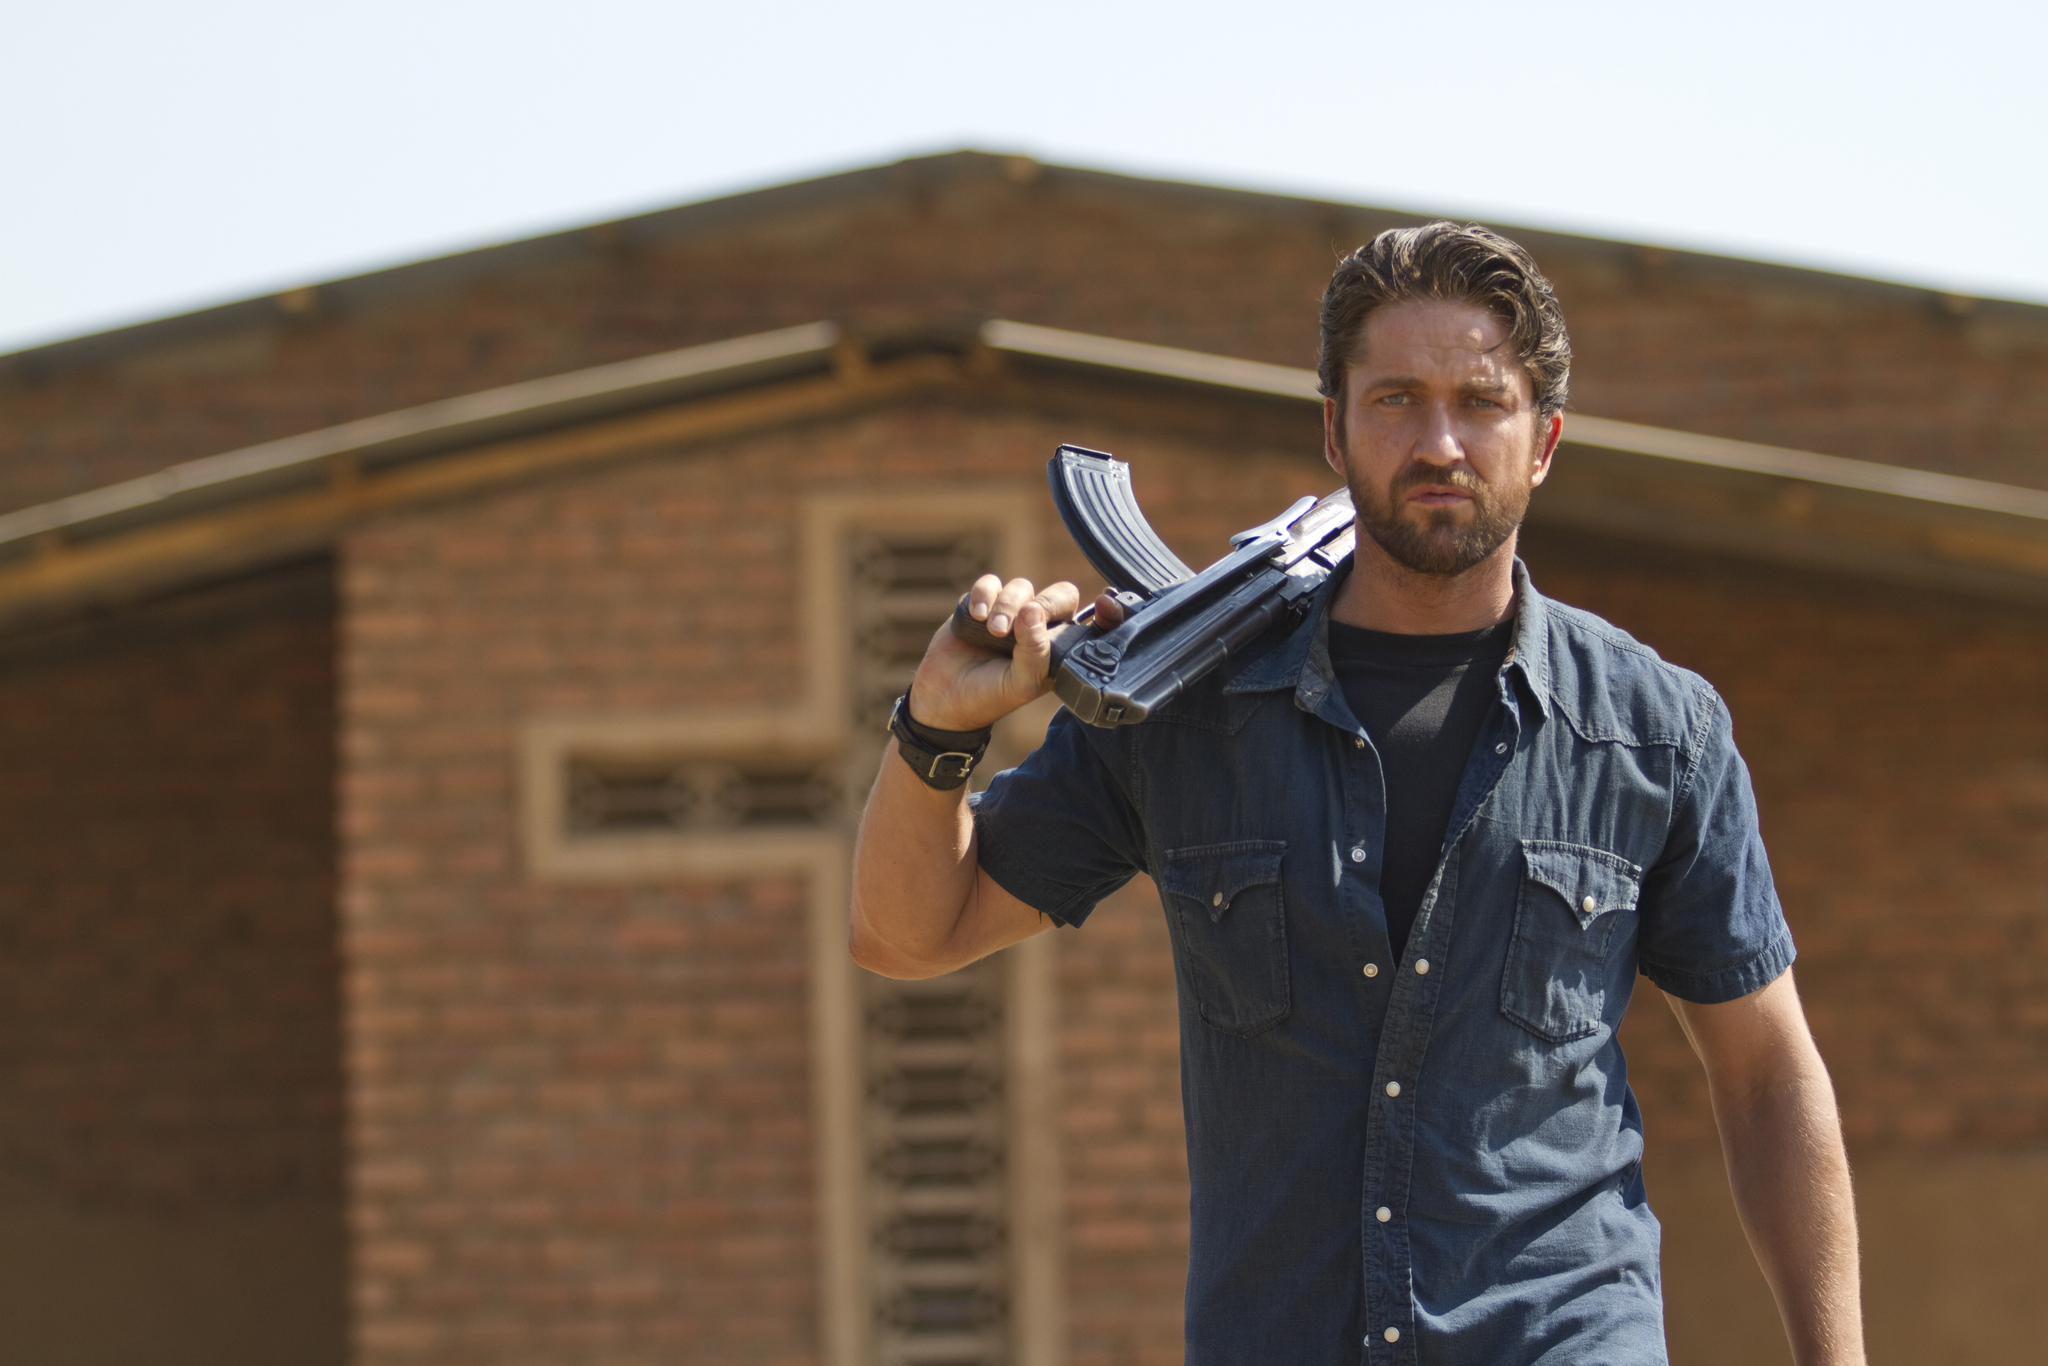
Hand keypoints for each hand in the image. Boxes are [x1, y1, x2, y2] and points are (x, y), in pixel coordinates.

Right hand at [907, 576, 1125, 730]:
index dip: (1102, 610)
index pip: (1088, 620)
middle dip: (1044, 604)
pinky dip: (984, 595)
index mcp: (1058, 648)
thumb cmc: (990, 697)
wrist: (944, 700)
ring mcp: (1009, 613)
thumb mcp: (1021, 683)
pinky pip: (989, 584)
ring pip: (1022, 586)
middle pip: (1058, 595)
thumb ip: (1035, 652)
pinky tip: (977, 616)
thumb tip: (1033, 610)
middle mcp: (1038, 627)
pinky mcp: (981, 604)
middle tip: (1022, 624)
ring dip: (1008, 605)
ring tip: (994, 632)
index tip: (1106, 604)